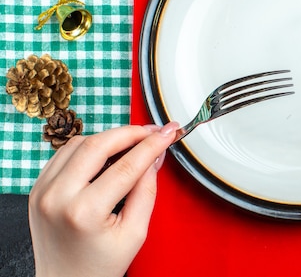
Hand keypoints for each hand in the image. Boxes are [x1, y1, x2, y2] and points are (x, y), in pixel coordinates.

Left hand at [29, 123, 178, 276]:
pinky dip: (88, 147)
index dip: (152, 145)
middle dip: (130, 132)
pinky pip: (64, 152)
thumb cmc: (98, 266)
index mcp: (84, 212)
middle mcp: (57, 197)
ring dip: (109, 137)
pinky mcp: (38, 187)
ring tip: (132, 144)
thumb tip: (153, 157)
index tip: (168, 134)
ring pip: (79, 142)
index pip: (126, 165)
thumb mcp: (135, 233)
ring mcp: (42, 190)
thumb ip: (146, 191)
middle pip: (98, 144)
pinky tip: (107, 154)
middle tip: (152, 131)